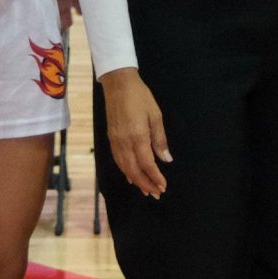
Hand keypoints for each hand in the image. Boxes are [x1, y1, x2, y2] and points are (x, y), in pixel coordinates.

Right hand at [101, 68, 170, 197]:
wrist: (118, 84)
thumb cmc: (140, 97)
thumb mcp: (155, 115)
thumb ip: (160, 139)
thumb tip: (166, 159)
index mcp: (138, 137)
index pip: (147, 165)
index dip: (155, 178)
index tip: (163, 187)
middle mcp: (124, 143)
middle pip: (134, 171)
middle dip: (146, 185)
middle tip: (156, 194)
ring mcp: (116, 142)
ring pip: (125, 168)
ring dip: (136, 181)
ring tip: (146, 190)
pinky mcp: (111, 139)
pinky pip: (118, 161)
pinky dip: (126, 171)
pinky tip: (131, 176)